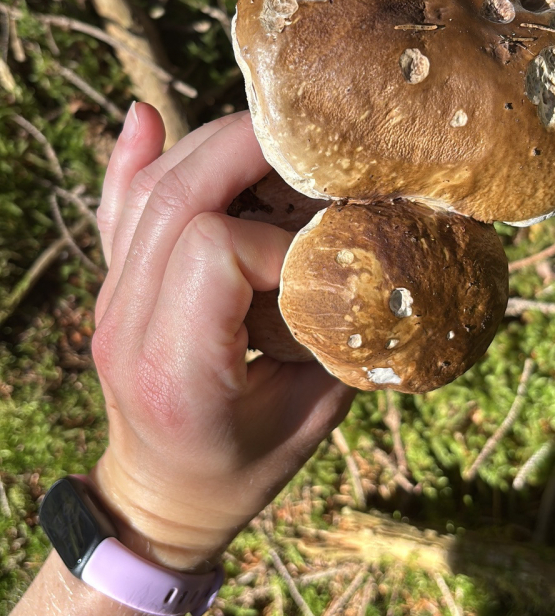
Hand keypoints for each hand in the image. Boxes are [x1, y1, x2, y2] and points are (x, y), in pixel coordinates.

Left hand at [90, 105, 353, 569]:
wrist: (157, 497)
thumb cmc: (243, 469)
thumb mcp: (311, 417)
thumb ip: (339, 334)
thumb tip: (384, 248)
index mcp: (177, 372)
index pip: (212, 249)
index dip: (276, 236)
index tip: (317, 259)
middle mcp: (126, 325)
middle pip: (174, 196)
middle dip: (247, 151)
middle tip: (310, 145)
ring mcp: (109, 301)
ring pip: (148, 190)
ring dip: (214, 147)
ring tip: (273, 141)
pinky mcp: (111, 286)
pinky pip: (117, 207)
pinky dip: (138, 158)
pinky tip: (150, 118)